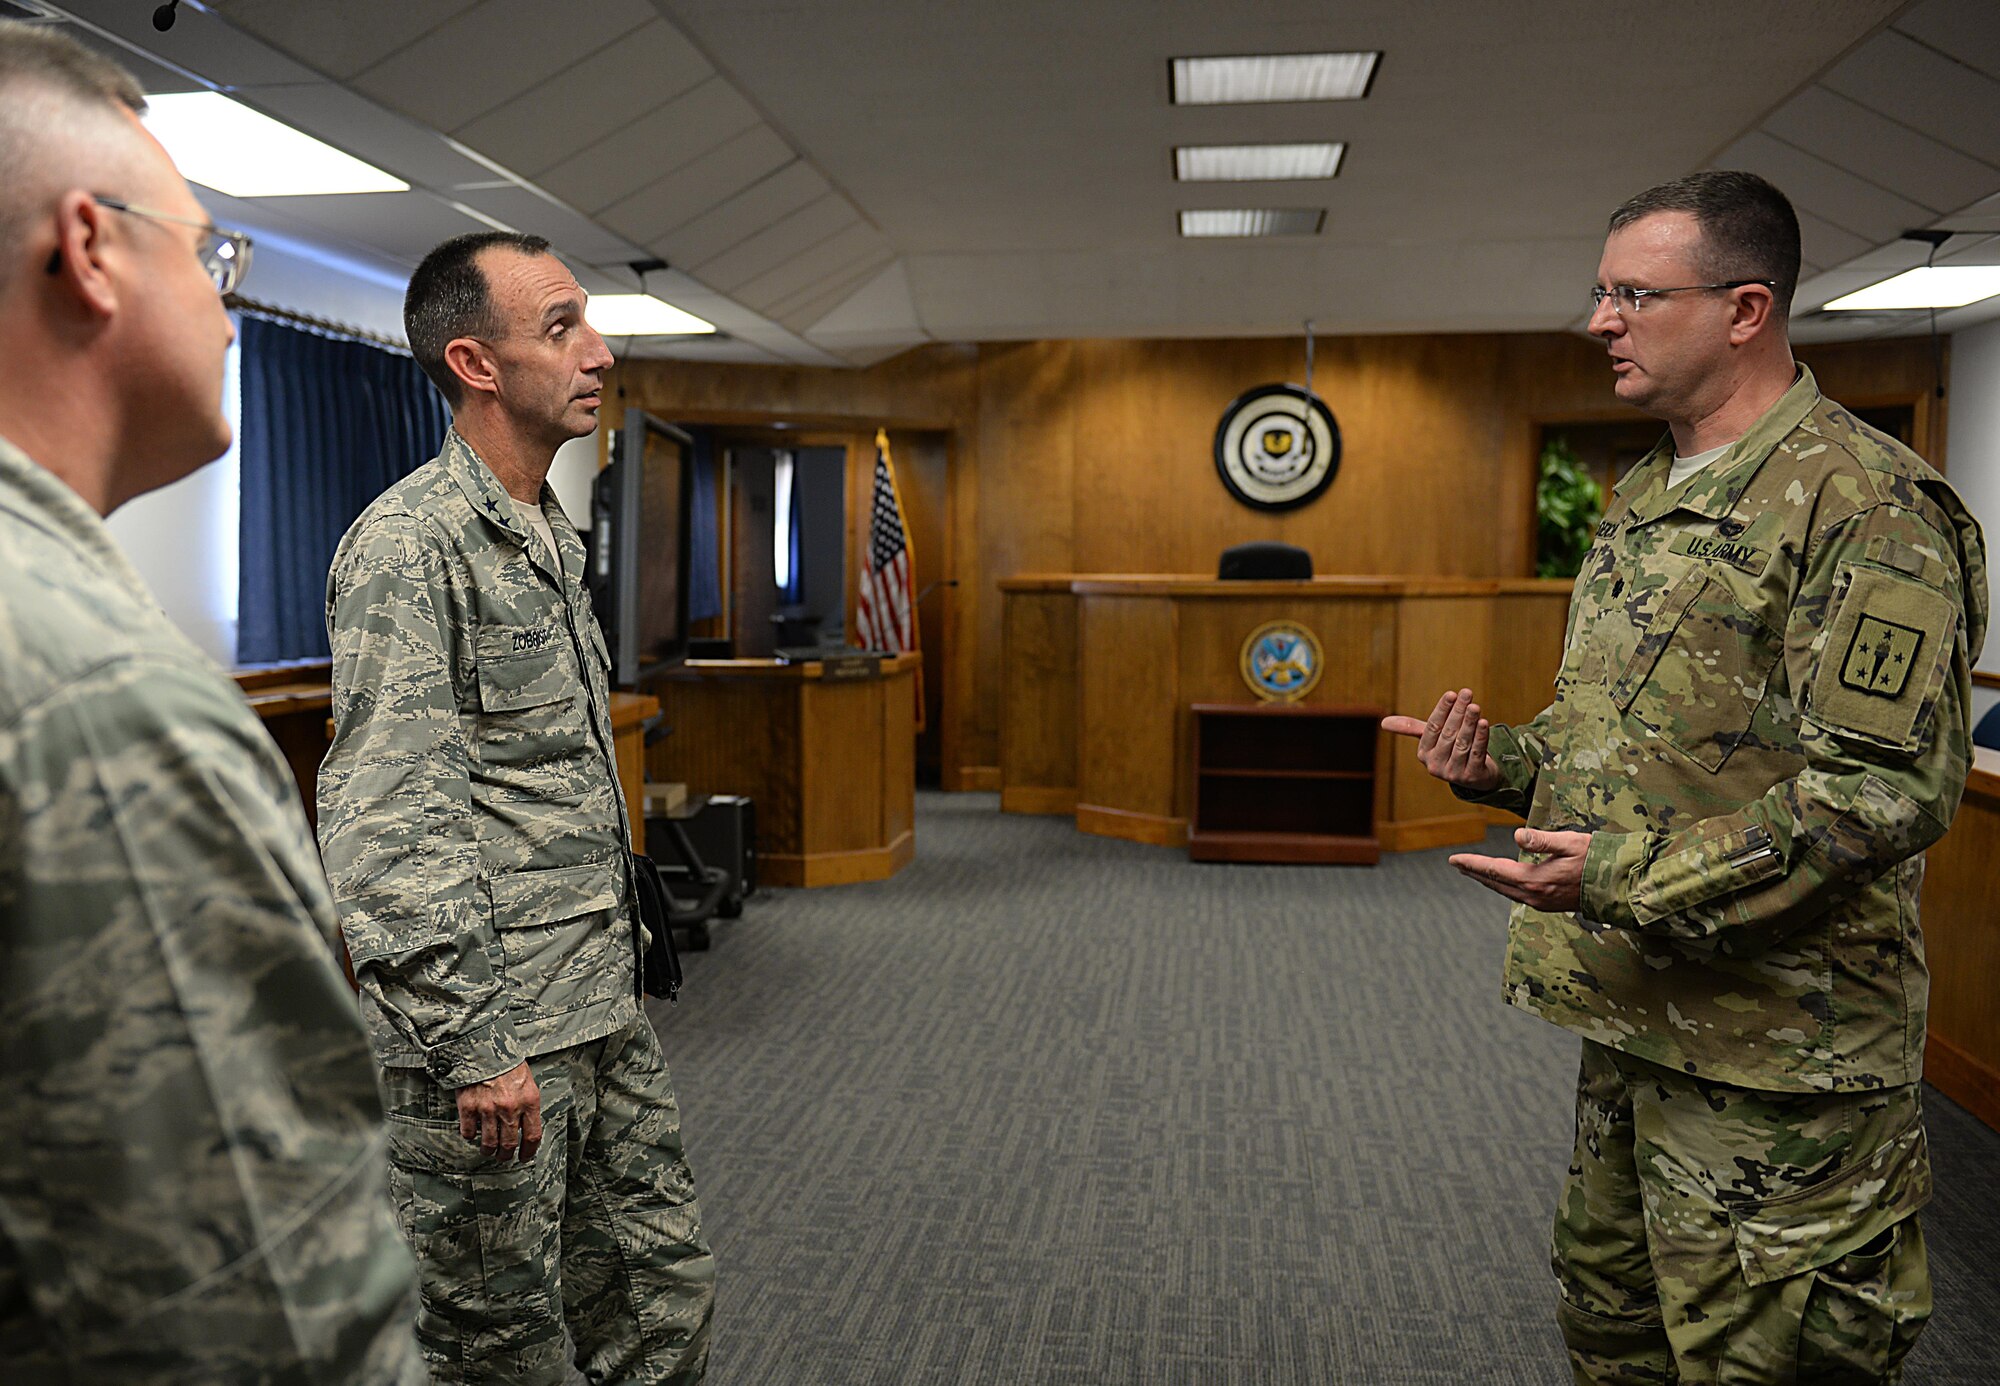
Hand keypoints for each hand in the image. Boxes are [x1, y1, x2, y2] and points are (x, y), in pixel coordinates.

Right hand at [457, 1061, 541, 1162]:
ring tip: (487, 1149)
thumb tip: (524, 1128)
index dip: (528, 1151)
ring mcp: (488, 1108)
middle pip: (509, 1144)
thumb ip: (527, 1105)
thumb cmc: (506, 1064)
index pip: (532, 1135)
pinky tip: (472, 1131)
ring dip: (488, 1150)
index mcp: (529, 1100)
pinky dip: (470, 1135)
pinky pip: (469, 1132)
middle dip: (506, 1155)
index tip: (524, 1157)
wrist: (483, 1047)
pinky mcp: (468, 1107)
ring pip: (489, 1143)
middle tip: (503, 1156)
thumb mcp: (527, 1082)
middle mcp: (510, 1107)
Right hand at [1382, 688, 1501, 791]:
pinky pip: (1476, 753)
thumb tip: (1383, 722)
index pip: (1432, 728)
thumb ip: (1412, 728)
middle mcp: (1435, 765)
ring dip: (1469, 723)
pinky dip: (1480, 737)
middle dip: (1458, 712)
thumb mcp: (1432, 740)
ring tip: (1475, 707)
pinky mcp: (1471, 777)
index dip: (1442, 710)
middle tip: (1467, 693)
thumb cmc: (1451, 750)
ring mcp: (1454, 773)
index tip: (1451, 693)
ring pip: (1462, 743)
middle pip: (1448, 734)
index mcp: (1424, 753)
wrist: (1475, 776)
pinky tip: (1484, 723)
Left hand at [1450, 827, 1591, 912]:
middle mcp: (1534, 895)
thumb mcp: (1571, 842)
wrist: (1620, 887)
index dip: (1473, 863)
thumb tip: (1516, 835)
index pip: (1494, 870)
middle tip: (1457, 864)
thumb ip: (1542, 840)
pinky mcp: (1550, 904)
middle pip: (1495, 883)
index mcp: (1534, 880)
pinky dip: (1504, 886)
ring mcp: (1542, 902)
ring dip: (1488, 880)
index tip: (1453, 859)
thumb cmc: (1598, 860)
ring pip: (1505, 891)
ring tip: (1474, 871)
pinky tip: (1503, 881)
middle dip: (1475, 872)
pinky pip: (1517, 895)